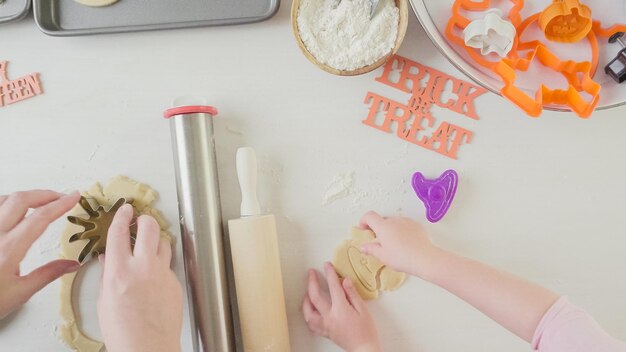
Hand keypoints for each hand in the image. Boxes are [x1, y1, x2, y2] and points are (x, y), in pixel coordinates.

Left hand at [0, 190, 80, 319]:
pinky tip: (9, 210)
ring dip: (24, 196)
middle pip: (22, 199)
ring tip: (37, 202)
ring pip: (3, 199)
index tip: (74, 197)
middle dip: (45, 194)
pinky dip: (4, 202)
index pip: (41, 217)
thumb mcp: (19, 293)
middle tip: (60, 196)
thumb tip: (70, 265)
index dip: (61, 203)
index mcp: (9, 248)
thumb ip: (47, 274)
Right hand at [98, 204, 182, 351]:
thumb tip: (107, 258)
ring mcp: (163, 274)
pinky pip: (169, 265)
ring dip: (156, 239)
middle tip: (141, 220)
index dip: (122, 215)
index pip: (120, 232)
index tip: (124, 209)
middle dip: (145, 219)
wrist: (148, 348)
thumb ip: (107, 274)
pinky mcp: (175, 283)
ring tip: (148, 244)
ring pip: (165, 242)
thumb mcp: (105, 300)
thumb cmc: (123, 331)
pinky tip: (153, 275)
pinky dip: (161, 264)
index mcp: (119, 271)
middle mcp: (143, 268)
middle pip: (150, 227)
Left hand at [302, 262, 381, 351]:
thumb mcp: (363, 310)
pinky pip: (311, 323)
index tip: (327, 265)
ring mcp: (325, 326)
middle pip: (315, 296)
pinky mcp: (325, 332)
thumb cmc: (367, 332)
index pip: (333, 287)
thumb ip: (353, 294)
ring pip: (308, 312)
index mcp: (341, 310)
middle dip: (312, 282)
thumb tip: (345, 281)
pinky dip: (308, 314)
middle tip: (311, 273)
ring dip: (305, 299)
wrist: (364, 350)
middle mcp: (330, 318)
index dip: (329, 273)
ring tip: (307, 291)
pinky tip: (309, 310)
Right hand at [358, 211, 440, 278]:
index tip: (363, 229)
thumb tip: (363, 247)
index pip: (369, 216)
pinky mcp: (416, 225)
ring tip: (394, 243)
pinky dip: (401, 230)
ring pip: (394, 222)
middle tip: (379, 241)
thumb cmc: (401, 257)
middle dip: (378, 228)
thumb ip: (371, 249)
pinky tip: (405, 243)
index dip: (363, 221)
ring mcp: (406, 221)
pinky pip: (405, 225)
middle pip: (382, 219)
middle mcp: (394, 220)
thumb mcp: (383, 256)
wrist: (425, 258)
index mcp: (383, 226)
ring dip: (390, 229)